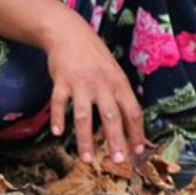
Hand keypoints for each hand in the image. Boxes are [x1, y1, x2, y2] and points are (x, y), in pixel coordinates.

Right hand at [43, 10, 146, 163]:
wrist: (69, 32)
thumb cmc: (95, 57)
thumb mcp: (114, 73)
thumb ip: (119, 96)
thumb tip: (128, 124)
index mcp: (119, 83)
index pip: (133, 111)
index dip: (137, 132)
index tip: (138, 150)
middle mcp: (103, 83)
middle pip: (111, 116)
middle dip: (116, 140)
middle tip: (119, 161)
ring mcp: (81, 82)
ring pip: (84, 115)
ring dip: (86, 139)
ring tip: (88, 159)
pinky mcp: (61, 80)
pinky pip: (59, 103)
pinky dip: (57, 118)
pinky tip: (57, 133)